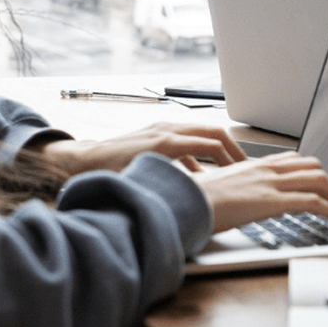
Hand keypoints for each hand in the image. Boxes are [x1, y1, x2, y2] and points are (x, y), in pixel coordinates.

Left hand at [39, 122, 245, 175]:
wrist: (81, 161)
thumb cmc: (106, 173)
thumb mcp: (140, 182)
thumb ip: (170, 185)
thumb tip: (194, 198)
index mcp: (165, 143)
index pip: (211, 143)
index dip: (231, 157)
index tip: (245, 170)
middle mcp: (166, 130)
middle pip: (212, 131)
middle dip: (233, 149)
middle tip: (246, 166)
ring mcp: (162, 128)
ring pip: (202, 132)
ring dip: (218, 149)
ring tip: (229, 169)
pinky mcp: (157, 133)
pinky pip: (188, 138)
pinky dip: (200, 152)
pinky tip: (201, 173)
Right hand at [192, 151, 327, 232]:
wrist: (183, 202)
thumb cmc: (194, 199)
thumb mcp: (219, 190)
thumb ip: (235, 191)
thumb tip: (238, 201)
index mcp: (254, 165)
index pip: (294, 160)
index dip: (314, 171)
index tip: (323, 183)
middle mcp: (266, 169)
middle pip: (313, 167)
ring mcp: (271, 183)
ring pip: (320, 180)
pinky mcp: (273, 201)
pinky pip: (314, 201)